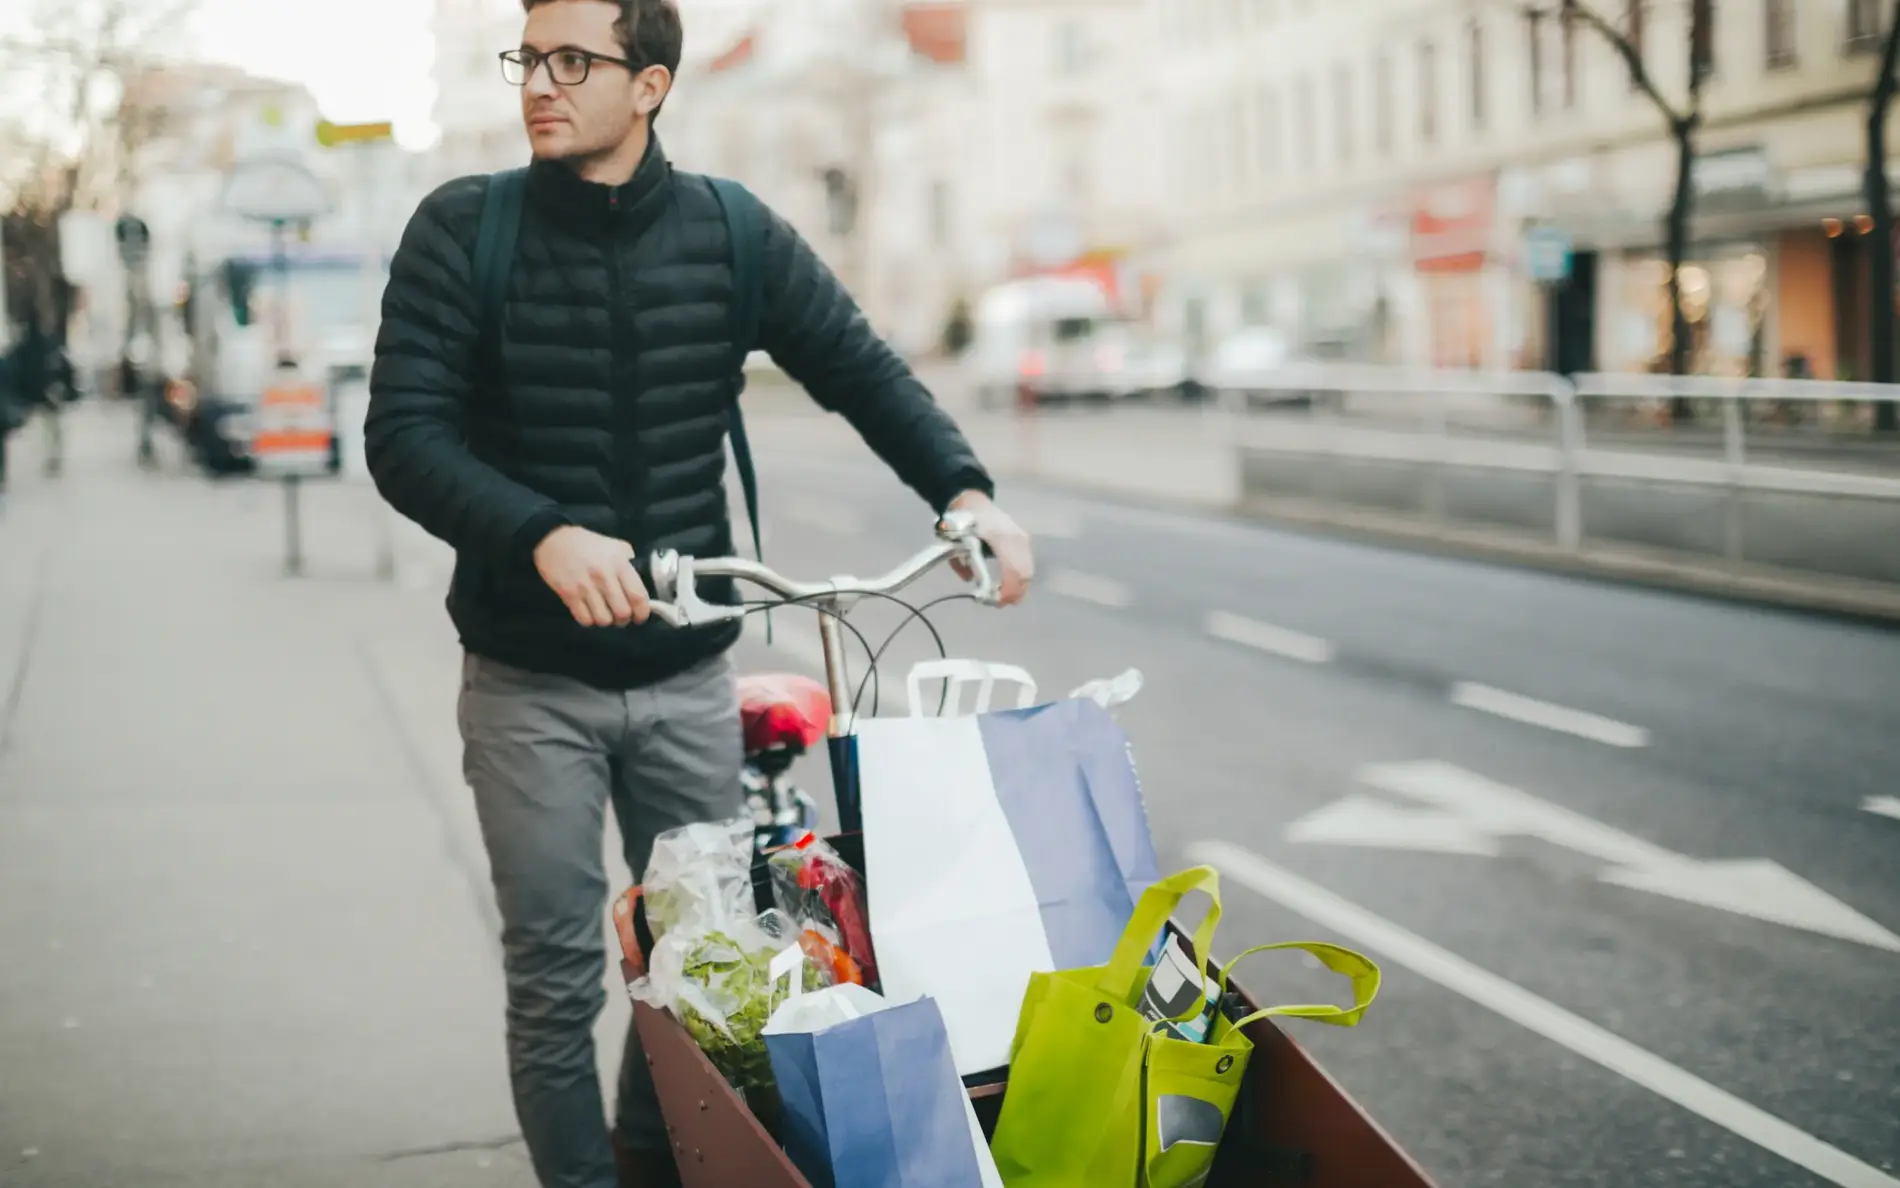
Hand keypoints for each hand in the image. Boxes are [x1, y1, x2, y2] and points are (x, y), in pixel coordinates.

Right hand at [533, 525, 650, 626]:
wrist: (553, 539)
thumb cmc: (586, 543)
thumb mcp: (614, 545)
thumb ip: (628, 562)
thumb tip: (639, 582)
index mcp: (618, 563)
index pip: (638, 596)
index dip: (642, 612)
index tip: (640, 616)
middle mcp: (603, 576)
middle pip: (622, 612)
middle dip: (624, 620)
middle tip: (620, 617)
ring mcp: (584, 586)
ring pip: (603, 619)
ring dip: (606, 621)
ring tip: (604, 613)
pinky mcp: (568, 594)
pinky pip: (584, 619)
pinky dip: (589, 620)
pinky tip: (589, 612)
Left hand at [948, 491, 1032, 606]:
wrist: (973, 503)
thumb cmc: (962, 524)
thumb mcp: (956, 544)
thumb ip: (962, 564)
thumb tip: (970, 581)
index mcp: (1000, 537)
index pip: (1012, 569)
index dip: (1008, 589)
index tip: (997, 601)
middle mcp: (1016, 538)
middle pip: (1024, 573)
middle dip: (1014, 592)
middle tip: (999, 603)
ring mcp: (1023, 538)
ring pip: (1027, 570)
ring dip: (1018, 587)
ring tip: (1004, 597)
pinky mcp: (1024, 540)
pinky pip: (1027, 564)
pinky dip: (1020, 578)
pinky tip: (1009, 585)